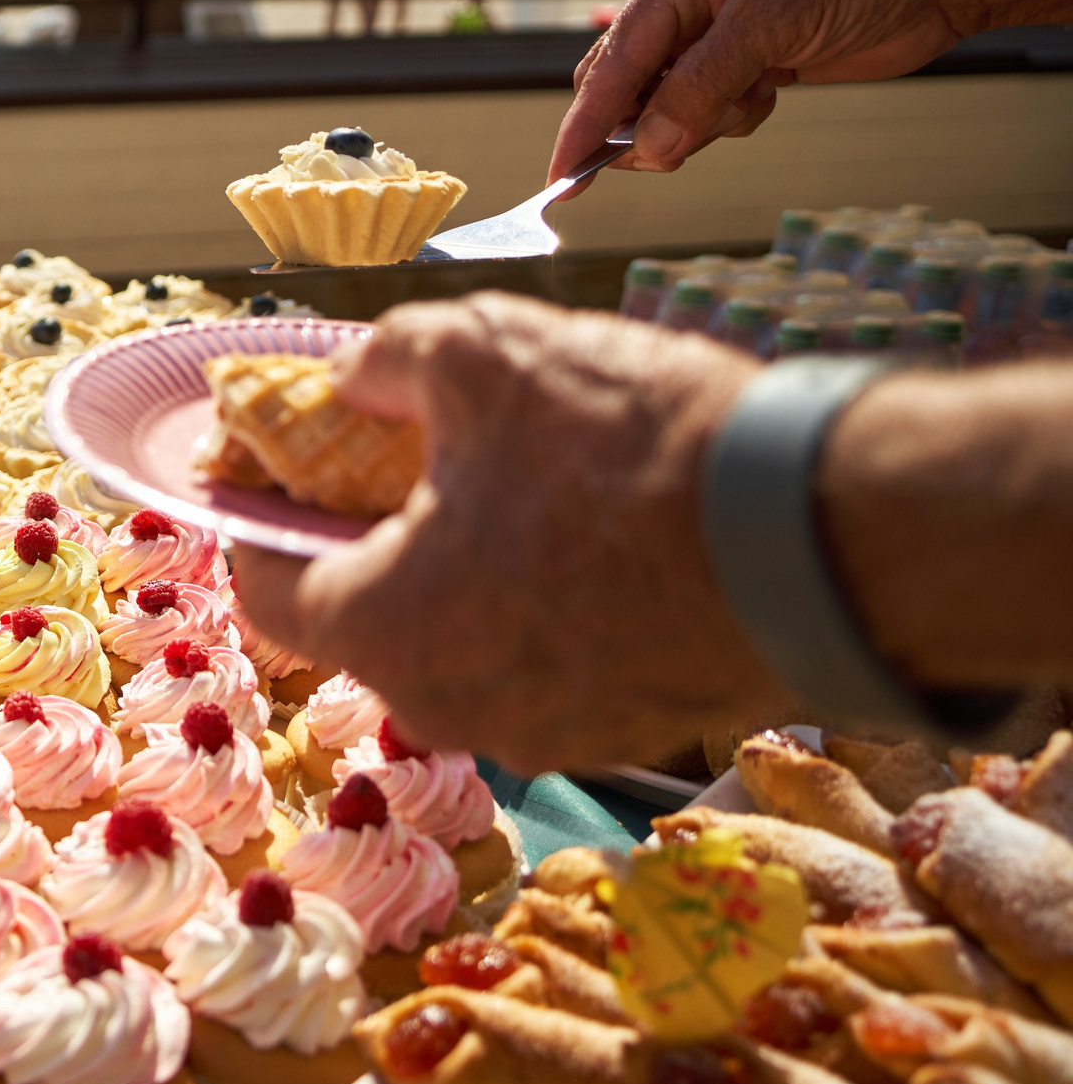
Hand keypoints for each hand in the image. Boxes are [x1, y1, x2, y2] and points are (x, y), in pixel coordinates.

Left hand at [231, 294, 787, 772]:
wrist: (824, 541)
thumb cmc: (633, 451)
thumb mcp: (484, 353)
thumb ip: (388, 360)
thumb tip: (353, 375)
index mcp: (380, 627)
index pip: (265, 588)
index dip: (259, 515)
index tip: (270, 467)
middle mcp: (442, 703)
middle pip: (367, 610)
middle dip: (370, 531)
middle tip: (398, 455)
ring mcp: (537, 730)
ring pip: (460, 636)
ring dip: (464, 563)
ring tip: (508, 479)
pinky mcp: (620, 728)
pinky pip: (545, 658)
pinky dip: (541, 599)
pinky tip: (584, 527)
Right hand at [551, 0, 1072, 185]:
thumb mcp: (778, 19)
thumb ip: (704, 83)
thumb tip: (649, 145)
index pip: (616, 54)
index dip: (587, 119)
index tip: (563, 172)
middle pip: (629, 82)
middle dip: (647, 123)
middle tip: (673, 148)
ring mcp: (722, 29)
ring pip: (668, 104)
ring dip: (699, 122)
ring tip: (754, 98)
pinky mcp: (753, 57)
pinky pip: (708, 107)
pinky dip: (728, 118)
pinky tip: (771, 93)